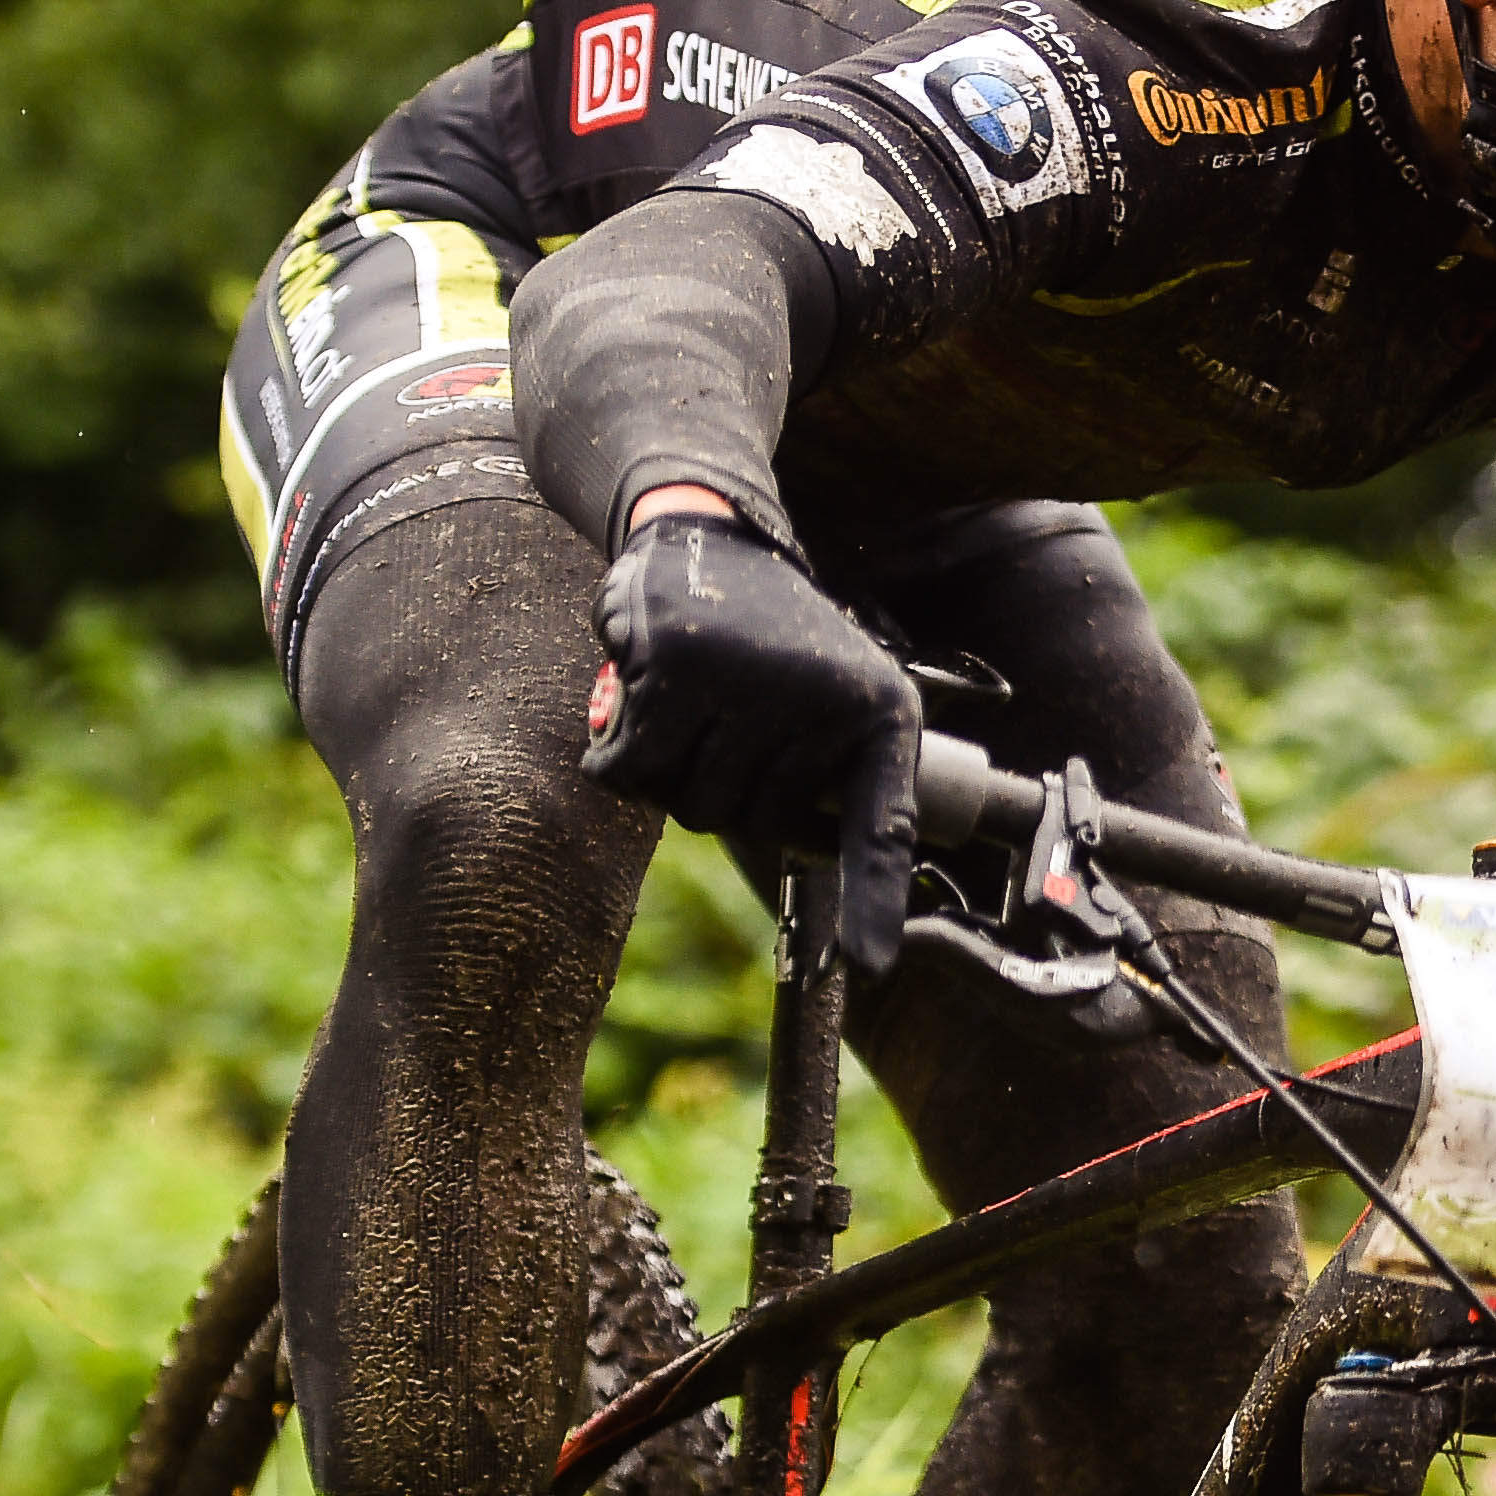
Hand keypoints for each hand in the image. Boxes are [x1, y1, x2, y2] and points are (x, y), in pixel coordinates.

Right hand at [576, 505, 921, 974]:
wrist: (711, 531)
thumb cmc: (771, 636)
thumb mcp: (829, 690)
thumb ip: (826, 772)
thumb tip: (815, 856)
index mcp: (879, 714)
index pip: (879, 824)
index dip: (873, 898)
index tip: (872, 964)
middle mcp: (826, 701)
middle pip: (752, 826)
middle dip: (720, 789)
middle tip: (721, 724)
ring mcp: (755, 686)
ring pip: (689, 806)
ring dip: (666, 768)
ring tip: (686, 702)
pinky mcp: (680, 670)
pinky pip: (631, 772)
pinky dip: (617, 750)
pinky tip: (634, 696)